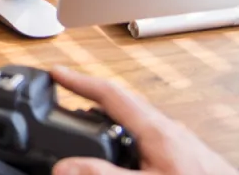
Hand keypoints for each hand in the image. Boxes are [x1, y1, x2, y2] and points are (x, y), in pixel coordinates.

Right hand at [49, 66, 238, 174]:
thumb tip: (65, 167)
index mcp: (156, 130)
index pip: (110, 94)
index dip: (79, 81)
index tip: (56, 72)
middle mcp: (166, 129)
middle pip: (120, 103)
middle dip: (88, 97)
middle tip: (63, 98)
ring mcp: (175, 141)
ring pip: (133, 121)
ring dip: (106, 120)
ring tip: (84, 128)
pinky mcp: (181, 155)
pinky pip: (144, 137)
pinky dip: (123, 139)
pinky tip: (122, 156)